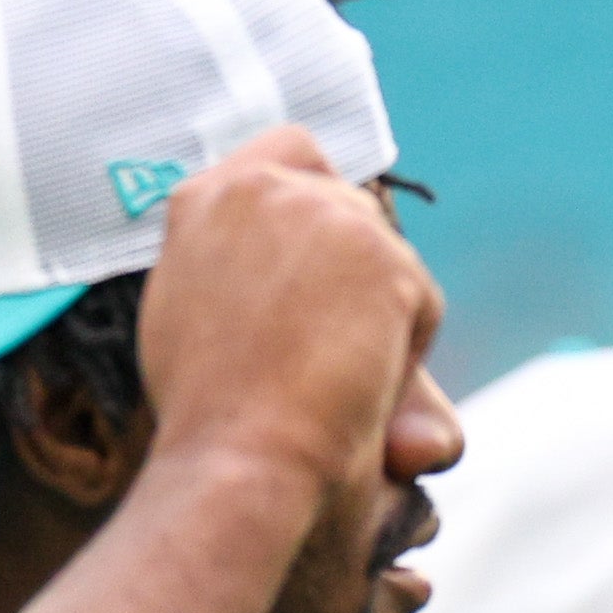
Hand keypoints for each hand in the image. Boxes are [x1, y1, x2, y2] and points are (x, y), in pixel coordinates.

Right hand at [130, 125, 425, 501]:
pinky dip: (405, 353)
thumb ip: (236, 269)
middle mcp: (263, 188)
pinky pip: (420, 301)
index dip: (322, 198)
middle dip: (358, 274)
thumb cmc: (209, 420)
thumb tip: (296, 275)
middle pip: (354, 206)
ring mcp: (324, 213)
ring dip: (378, 316)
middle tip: (324, 354)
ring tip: (328, 380)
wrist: (236, 459)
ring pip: (389, 255)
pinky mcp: (379, 253)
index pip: (290, 153)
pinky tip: (359, 386)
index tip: (328, 257)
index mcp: (207, 199)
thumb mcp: (192, 320)